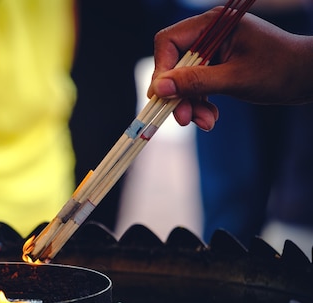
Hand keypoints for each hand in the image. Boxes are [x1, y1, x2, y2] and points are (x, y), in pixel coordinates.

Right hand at [148, 8, 312, 129]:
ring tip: (206, 122)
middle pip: (174, 64)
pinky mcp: (216, 67)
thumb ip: (195, 82)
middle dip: (178, 95)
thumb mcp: (235, 79)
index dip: (162, 70)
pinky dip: (200, 104)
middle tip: (183, 118)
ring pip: (183, 80)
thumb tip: (160, 88)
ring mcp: (212, 51)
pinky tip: (212, 118)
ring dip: (190, 104)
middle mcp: (209, 35)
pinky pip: (196, 87)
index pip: (169, 42)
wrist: (308, 77)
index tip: (163, 97)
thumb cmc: (280, 71)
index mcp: (213, 25)